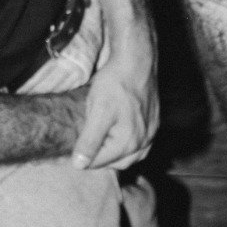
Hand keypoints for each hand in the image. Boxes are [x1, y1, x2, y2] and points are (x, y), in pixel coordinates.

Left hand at [72, 29, 158, 170]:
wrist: (136, 62)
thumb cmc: (115, 84)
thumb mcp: (97, 112)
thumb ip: (89, 141)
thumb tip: (78, 165)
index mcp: (128, 142)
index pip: (101, 163)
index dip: (84, 159)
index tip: (72, 152)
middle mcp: (144, 142)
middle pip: (118, 163)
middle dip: (101, 158)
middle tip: (85, 146)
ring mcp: (151, 133)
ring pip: (132, 156)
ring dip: (116, 154)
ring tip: (101, 142)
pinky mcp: (154, 124)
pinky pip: (142, 145)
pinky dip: (129, 146)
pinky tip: (118, 136)